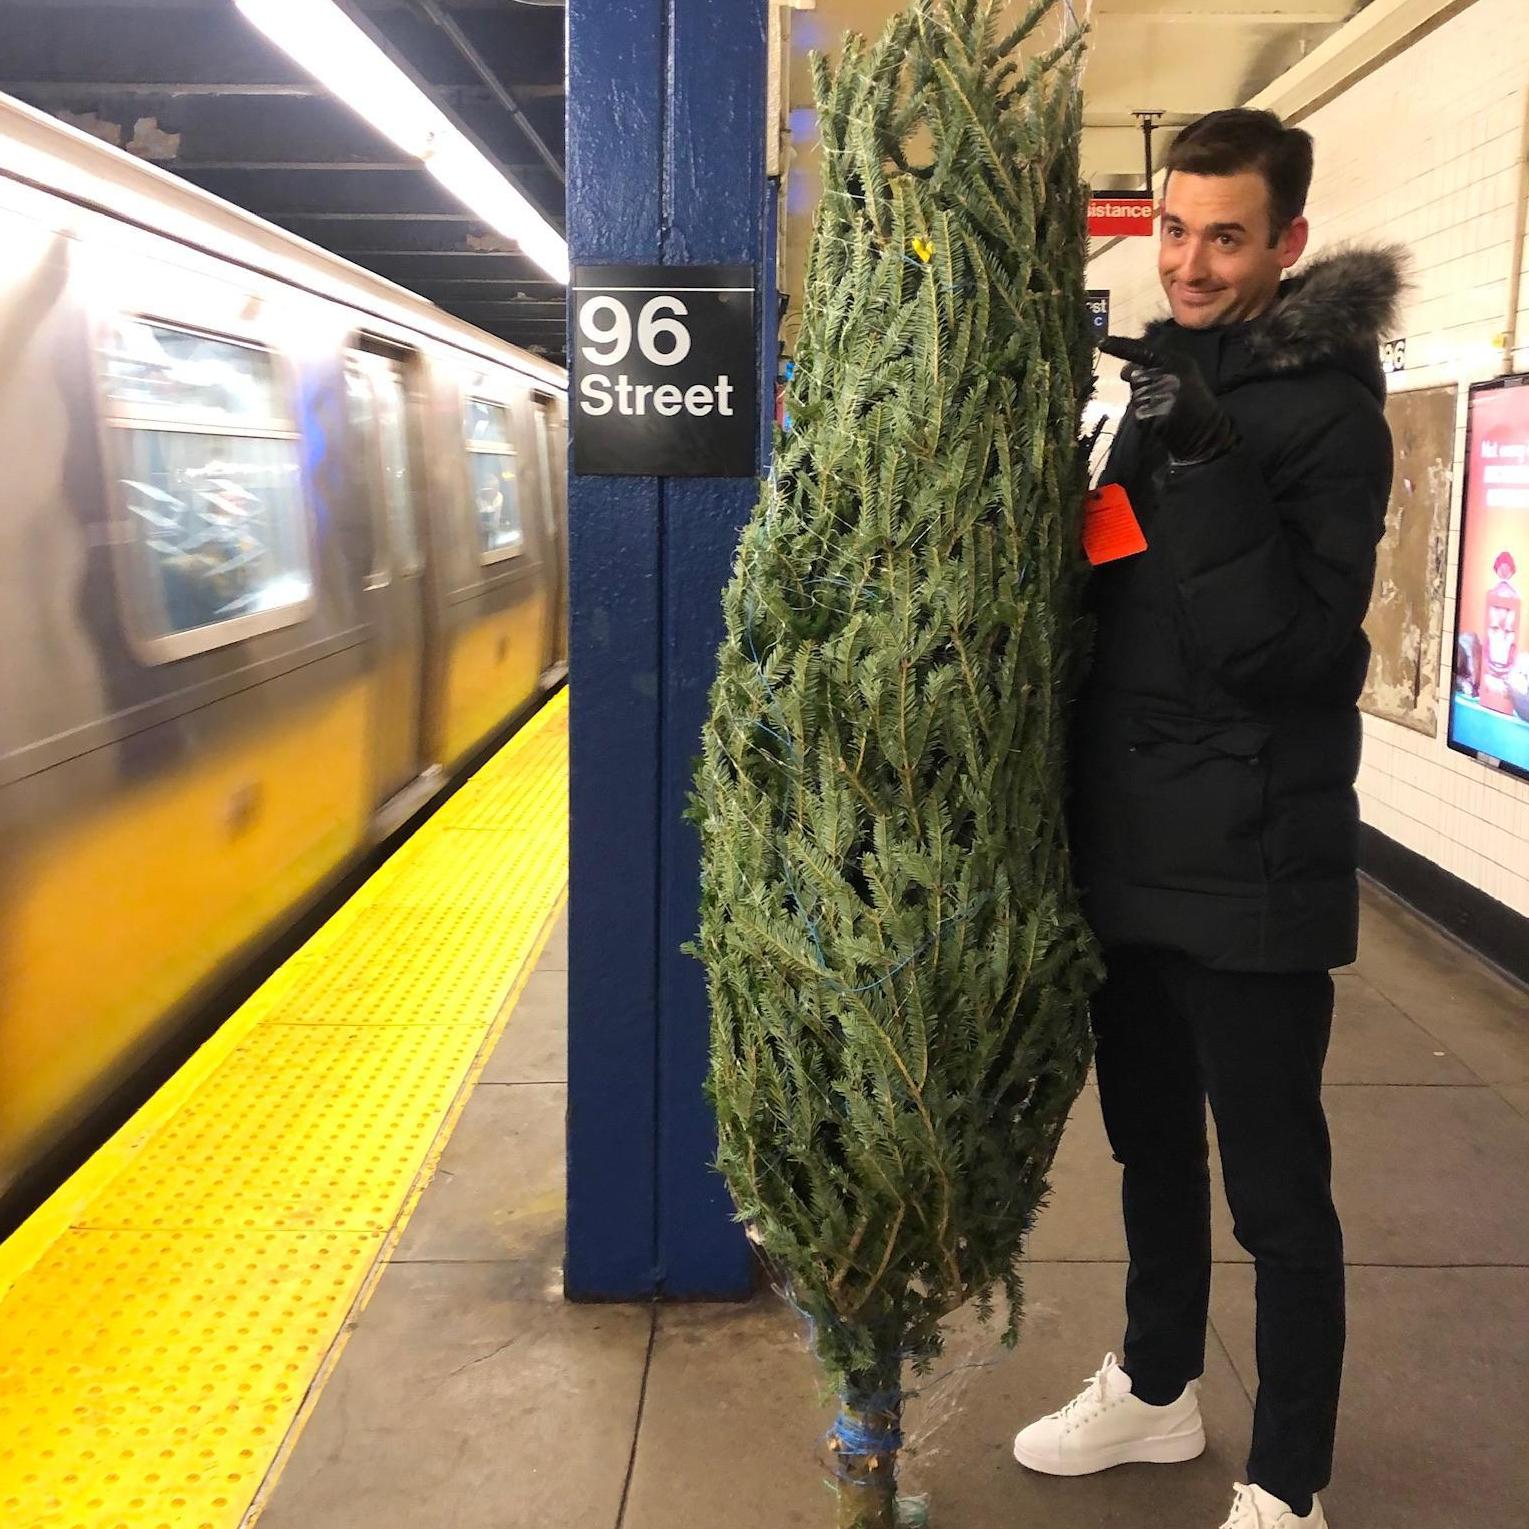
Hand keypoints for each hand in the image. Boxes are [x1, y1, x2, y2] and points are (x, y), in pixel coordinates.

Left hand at [1098, 335, 1237, 464]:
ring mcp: (1163, 393)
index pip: (1143, 351)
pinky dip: (1145, 420)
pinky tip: (1162, 421)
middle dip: (1141, 388)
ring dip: (1144, 406)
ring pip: (1135, 397)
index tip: (1101, 342)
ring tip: (1165, 410)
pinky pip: (1138, 414)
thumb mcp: (1180, 375)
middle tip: (1163, 398)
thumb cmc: (1191, 402)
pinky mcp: (1157, 413)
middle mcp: (1169, 373)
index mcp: (1176, 360)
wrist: (1208, 430)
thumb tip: (1123, 372)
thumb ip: (1154, 369)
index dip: (1120, 346)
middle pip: (1134, 378)